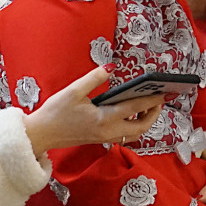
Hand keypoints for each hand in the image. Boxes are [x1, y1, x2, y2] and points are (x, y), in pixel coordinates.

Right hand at [23, 66, 163, 156]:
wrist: (42, 134)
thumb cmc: (55, 112)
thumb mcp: (73, 91)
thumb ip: (94, 78)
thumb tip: (110, 67)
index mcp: (104, 118)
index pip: (135, 108)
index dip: (151, 100)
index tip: (163, 92)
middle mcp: (108, 131)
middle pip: (141, 127)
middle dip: (153, 113)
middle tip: (159, 98)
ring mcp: (106, 137)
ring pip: (134, 133)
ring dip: (145, 121)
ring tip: (147, 105)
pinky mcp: (101, 138)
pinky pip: (125, 134)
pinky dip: (133, 125)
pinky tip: (129, 114)